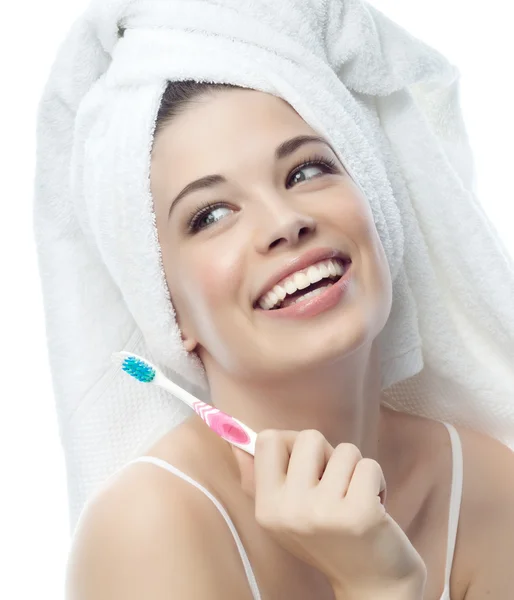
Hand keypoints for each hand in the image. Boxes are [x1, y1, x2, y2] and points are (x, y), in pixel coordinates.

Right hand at [232, 429, 425, 599]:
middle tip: (333, 484)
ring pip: (345, 450)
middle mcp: (289, 511)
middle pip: (308, 437)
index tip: (306, 463)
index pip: (268, 440)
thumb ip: (257, 477)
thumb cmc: (326, 539)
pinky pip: (369, 465)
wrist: (370, 583)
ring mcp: (324, 512)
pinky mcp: (360, 513)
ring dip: (354, 469)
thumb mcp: (282, 514)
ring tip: (353, 496)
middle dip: (327, 454)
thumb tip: (236, 439)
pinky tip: (373, 505)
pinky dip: (377, 481)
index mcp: (266, 508)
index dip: (291, 443)